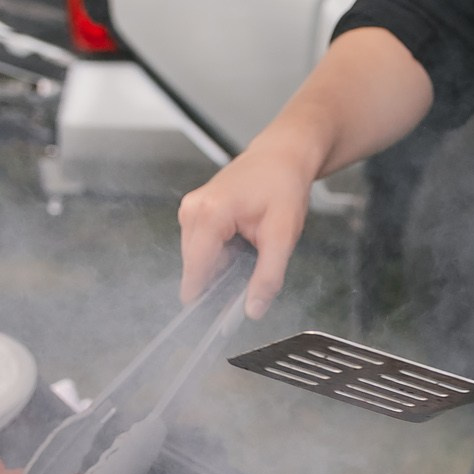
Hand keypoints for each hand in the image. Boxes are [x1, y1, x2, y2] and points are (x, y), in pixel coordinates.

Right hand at [178, 140, 316, 312]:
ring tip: (250, 252)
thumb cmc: (283, 185)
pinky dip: (220, 253)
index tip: (219, 320)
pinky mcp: (195, 211)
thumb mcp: (283, 235)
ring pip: (198, 259)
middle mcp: (192, 211)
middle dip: (220, 280)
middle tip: (251, 276)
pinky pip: (201, 246)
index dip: (207, 299)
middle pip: (196, 268)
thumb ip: (268, 276)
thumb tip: (252, 310)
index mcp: (209, 214)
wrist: (283, 153)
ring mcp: (190, 209)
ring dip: (221, 266)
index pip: (195, 272)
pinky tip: (242, 244)